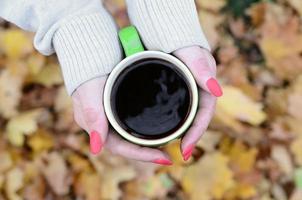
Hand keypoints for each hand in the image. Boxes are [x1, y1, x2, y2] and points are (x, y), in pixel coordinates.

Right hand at [72, 76, 171, 164]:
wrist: (90, 52)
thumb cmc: (88, 70)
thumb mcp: (90, 91)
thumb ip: (93, 116)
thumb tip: (96, 149)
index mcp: (95, 125)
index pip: (120, 148)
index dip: (141, 155)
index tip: (164, 158)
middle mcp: (102, 124)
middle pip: (126, 145)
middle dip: (147, 152)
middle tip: (169, 156)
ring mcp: (109, 115)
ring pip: (130, 136)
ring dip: (146, 143)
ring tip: (167, 145)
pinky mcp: (116, 105)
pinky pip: (131, 122)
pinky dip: (144, 128)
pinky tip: (157, 126)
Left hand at [174, 46, 221, 160]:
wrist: (170, 30)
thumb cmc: (181, 40)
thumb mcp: (192, 53)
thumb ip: (201, 68)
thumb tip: (216, 91)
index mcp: (206, 84)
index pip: (205, 114)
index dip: (197, 133)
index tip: (186, 151)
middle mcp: (199, 89)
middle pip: (197, 118)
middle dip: (191, 137)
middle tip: (181, 154)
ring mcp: (188, 90)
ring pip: (188, 114)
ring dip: (183, 131)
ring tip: (173, 147)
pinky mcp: (177, 89)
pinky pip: (179, 107)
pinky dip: (175, 120)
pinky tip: (165, 127)